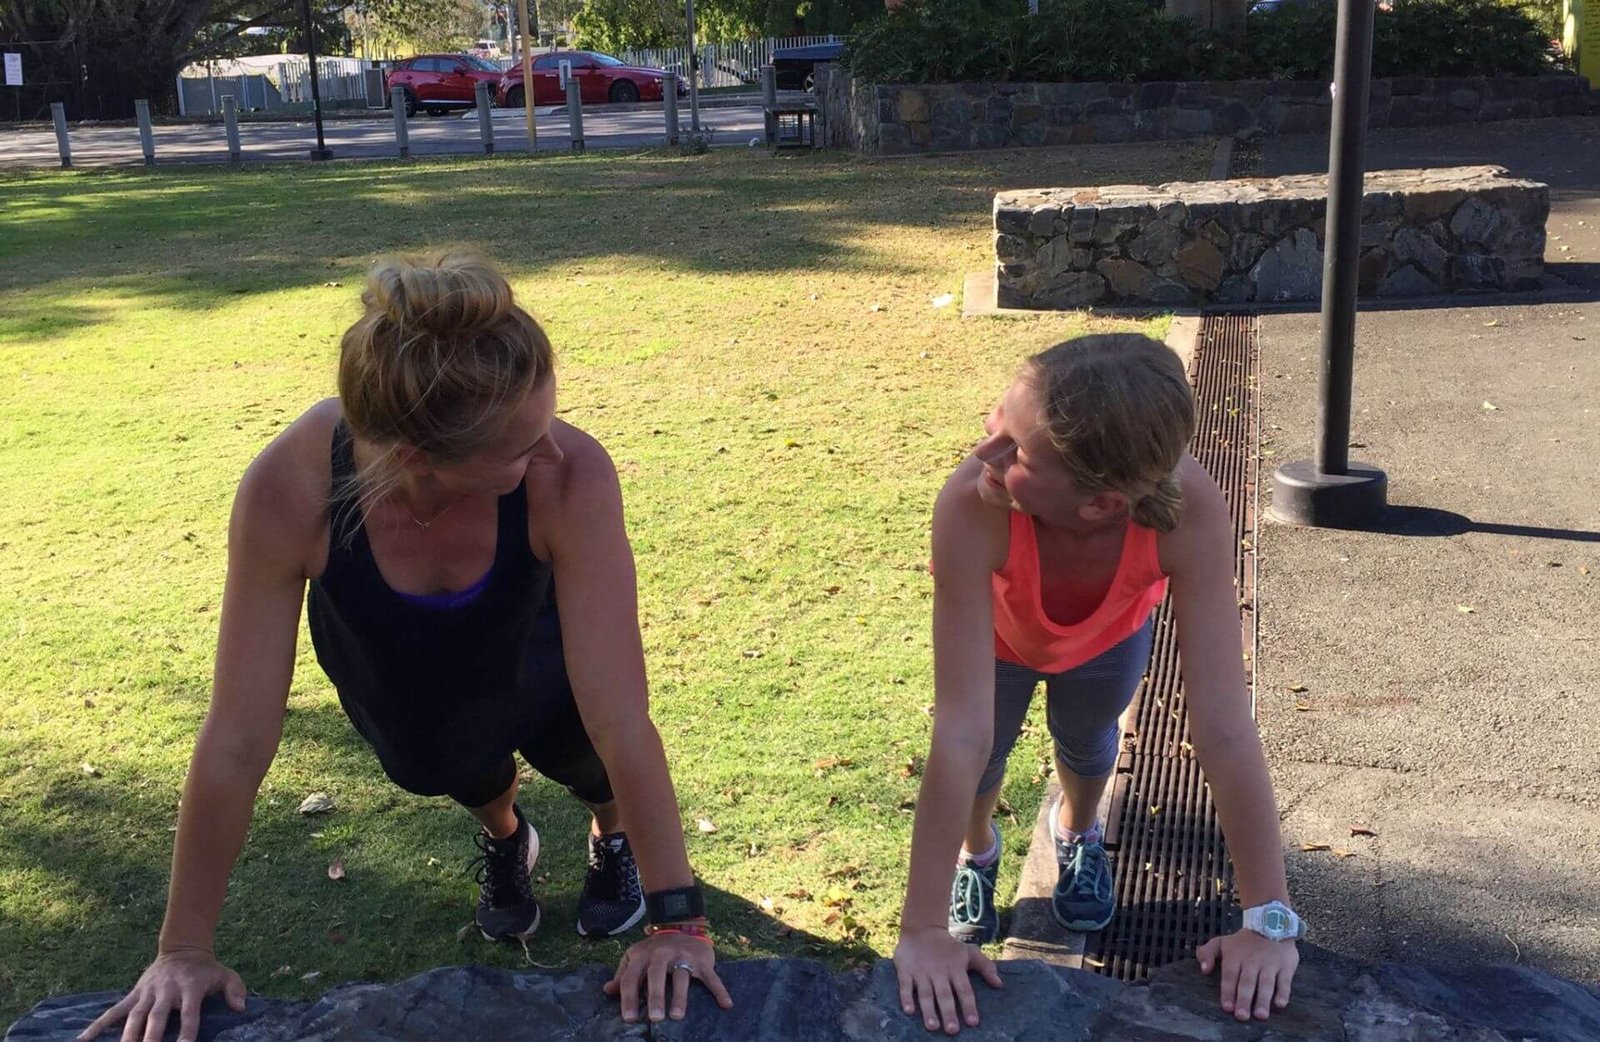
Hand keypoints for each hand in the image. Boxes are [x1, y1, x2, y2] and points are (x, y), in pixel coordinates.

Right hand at [77, 948, 246, 1041]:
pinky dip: (97, 1025)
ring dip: (126, 1037)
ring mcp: (147, 993)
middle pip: (156, 1018)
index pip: (189, 1014)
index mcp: (190, 989)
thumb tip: (240, 1008)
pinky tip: (82, 1040)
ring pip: (133, 1017)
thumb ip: (235, 990)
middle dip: (151, 1039)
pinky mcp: (134, 995)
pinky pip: (113, 1011)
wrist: (183, 949)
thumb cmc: (206, 970)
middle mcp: (167, 991)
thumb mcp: (226, 974)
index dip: (187, 1032)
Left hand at [602, 930, 731, 1022]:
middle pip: (656, 976)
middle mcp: (662, 954)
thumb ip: (623, 974)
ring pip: (681, 977)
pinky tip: (726, 1004)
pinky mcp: (702, 959)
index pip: (632, 978)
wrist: (681, 924)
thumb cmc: (655, 950)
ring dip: (680, 997)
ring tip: (677, 1016)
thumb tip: (606, 991)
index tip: (629, 1019)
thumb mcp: (636, 957)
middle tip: (655, 1018)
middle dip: (655, 997)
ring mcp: (683, 956)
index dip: (628, 998)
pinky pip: (711, 976)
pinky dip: (719, 990)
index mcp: (642, 956)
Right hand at [893, 926, 1003, 1034]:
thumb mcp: (969, 952)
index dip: (968, 1006)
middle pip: (944, 995)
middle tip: (952, 1030)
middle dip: (948, 1013)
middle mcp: (939, 972)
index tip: (973, 1022)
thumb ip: (985, 967)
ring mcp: (922, 972)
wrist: (922, 929)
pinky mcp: (906, 970)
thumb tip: (999, 984)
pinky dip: (906, 997)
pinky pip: (905, 985)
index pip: (964, 990)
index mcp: (955, 968)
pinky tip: (909, 1011)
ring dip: (928, 1010)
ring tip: (933, 1026)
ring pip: (925, 993)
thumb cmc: (949, 947)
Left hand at [1196, 930, 1297, 1020]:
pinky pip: (1284, 981)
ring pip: (1266, 984)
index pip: (1230, 976)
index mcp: (1235, 957)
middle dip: (1244, 1000)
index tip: (1227, 1007)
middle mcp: (1252, 962)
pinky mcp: (1286, 966)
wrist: (1271, 922)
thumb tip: (1203, 970)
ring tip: (1260, 1015)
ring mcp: (1270, 964)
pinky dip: (1283, 992)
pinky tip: (1279, 1004)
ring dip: (1263, 1000)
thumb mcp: (1222, 942)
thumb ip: (1208, 953)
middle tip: (1242, 1016)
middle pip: (1247, 982)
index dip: (1228, 992)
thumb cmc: (1243, 940)